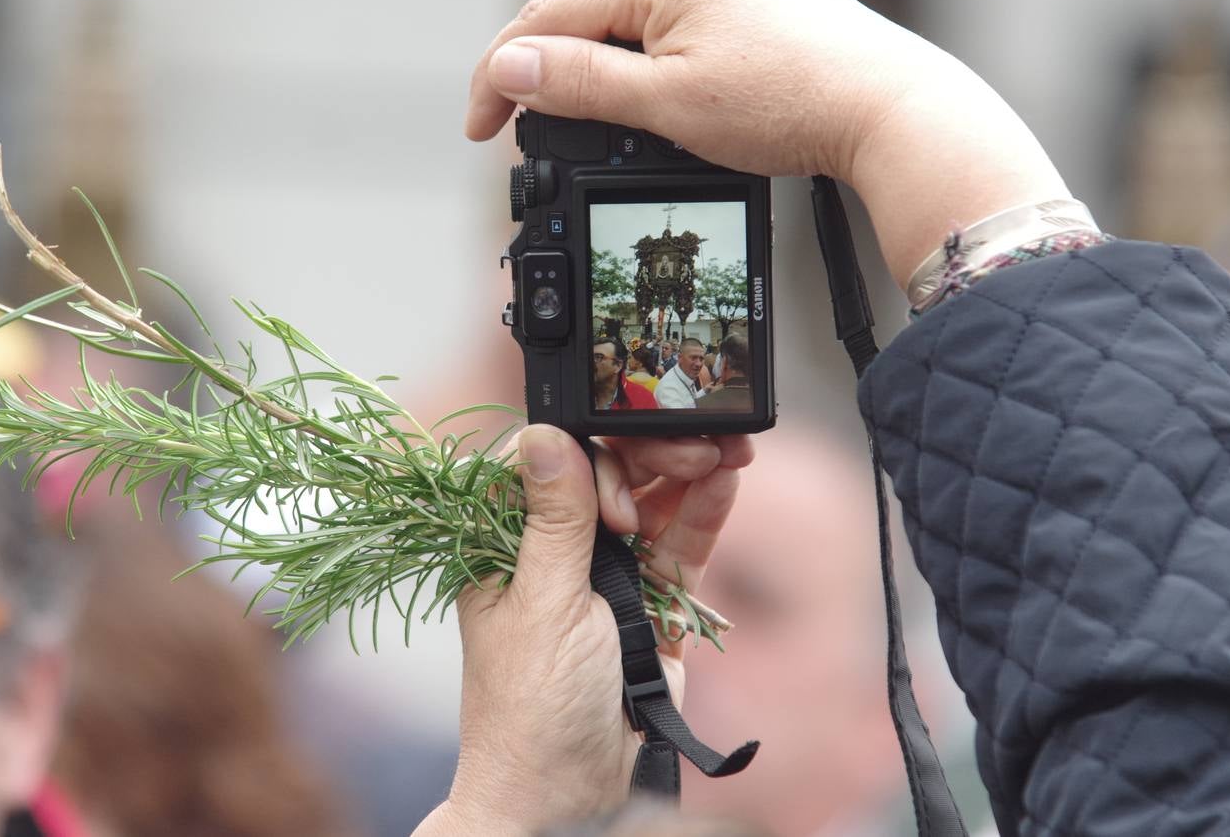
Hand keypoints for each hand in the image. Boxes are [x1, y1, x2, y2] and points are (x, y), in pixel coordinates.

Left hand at [415, 425, 753, 834]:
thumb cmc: (532, 710)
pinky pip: (678, 552)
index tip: (616, 467)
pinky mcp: (651, 608)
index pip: (545, 466)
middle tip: (692, 445)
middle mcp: (555, 554)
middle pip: (607, 478)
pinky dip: (702, 517)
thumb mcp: (544, 604)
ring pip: (649, 508)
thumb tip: (541, 432)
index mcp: (503, 545)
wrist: (570, 797)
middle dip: (650, 455)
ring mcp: (606, 579)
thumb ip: (554, 519)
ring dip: (686, 475)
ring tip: (726, 446)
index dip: (586, 451)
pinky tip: (724, 481)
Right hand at [466, 0, 1069, 288]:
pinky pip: (671, 17)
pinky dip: (639, 53)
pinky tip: (642, 89)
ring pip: (626, 10)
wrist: (887, 109)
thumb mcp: (667, 104)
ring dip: (589, 57)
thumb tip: (508, 67)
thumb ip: (580, 84)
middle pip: (581, 4)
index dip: (500, 76)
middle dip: (540, 63)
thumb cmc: (792, 102)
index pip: (549, 17)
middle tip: (516, 123)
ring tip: (574, 115)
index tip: (478, 128)